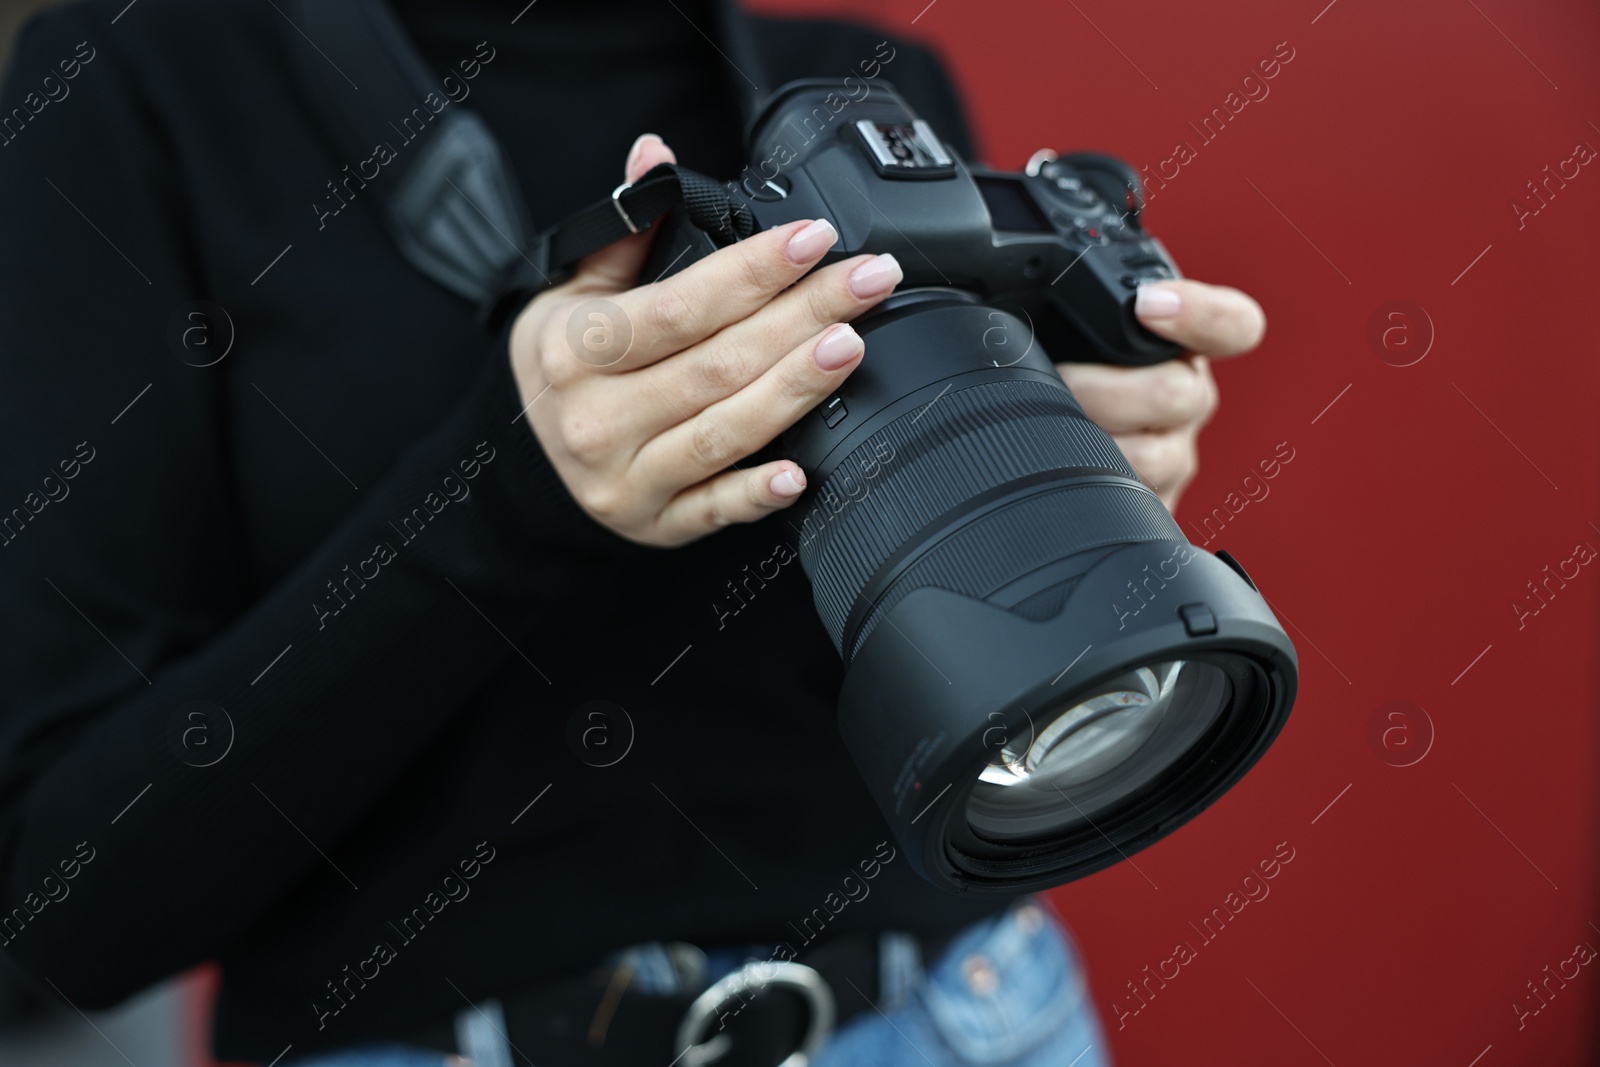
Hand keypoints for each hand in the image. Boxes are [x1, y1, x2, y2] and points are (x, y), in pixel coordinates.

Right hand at [508, 134, 903, 546]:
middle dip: (801, 317)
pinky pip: (713, 512)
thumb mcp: (575, 289)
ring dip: (795, 390)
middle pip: (717, 365)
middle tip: (867, 282)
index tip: (813, 240)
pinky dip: (756, 495)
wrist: (526, 455)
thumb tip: (653, 152)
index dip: (752, 271)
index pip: (679, 306)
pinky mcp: (655, 524)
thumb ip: (626, 227)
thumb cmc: (567, 363)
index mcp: (575, 350)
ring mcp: (625, 479)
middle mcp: (596, 419)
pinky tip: (800, 472)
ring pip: (724, 434)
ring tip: (850, 346)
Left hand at [1056, 279, 1265, 511]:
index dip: (1200, 313)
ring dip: (1093, 446)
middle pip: (1178, 395)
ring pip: (1154, 458)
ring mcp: (1174, 456)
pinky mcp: (1154, 505)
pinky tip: (1064, 480)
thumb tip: (1001, 268)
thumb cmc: (1054, 374)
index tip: (1148, 305)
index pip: (1230, 325)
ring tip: (1049, 434)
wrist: (1042, 445)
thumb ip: (1061, 303)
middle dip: (1105, 391)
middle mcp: (1187, 399)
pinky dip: (1096, 494)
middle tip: (1059, 383)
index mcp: (1176, 345)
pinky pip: (1139, 508)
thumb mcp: (1062, 330)